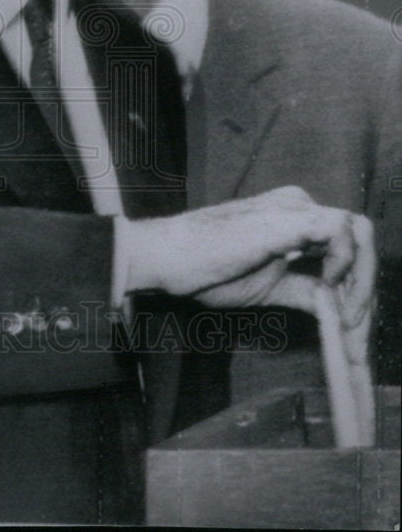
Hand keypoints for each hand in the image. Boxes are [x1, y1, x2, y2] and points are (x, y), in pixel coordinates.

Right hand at [125, 186, 375, 330]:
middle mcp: (297, 205)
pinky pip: (342, 234)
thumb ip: (303, 290)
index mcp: (291, 218)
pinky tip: (329, 290)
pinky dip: (348, 267)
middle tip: (358, 332)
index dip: (356, 285)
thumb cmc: (205, 269)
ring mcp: (295, 207)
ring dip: (363, 281)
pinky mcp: (291, 216)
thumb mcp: (267, 287)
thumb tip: (335, 308)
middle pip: (357, 238)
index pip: (342, 244)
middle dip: (365, 287)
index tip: (352, 325)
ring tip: (349, 319)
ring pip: (359, 233)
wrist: (170, 258)